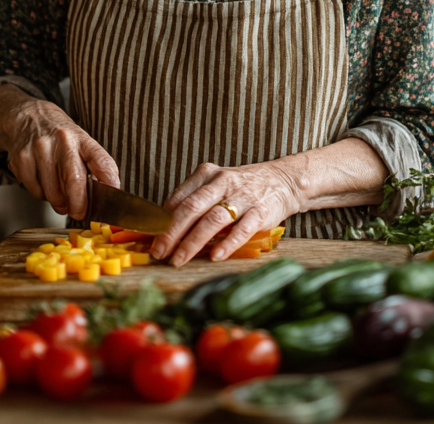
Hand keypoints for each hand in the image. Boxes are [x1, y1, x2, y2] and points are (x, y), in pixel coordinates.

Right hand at [0, 84, 119, 220]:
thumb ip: (93, 166)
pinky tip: (43, 183)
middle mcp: (61, 141)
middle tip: (79, 212)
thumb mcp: (81, 143)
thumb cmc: (59, 136)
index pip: (100, 159)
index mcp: (81, 138)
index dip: (109, 180)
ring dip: (59, 203)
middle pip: (74, 180)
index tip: (113, 194)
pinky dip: (41, 195)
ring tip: (60, 196)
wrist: (28, 117)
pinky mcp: (21, 159)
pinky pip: (35, 191)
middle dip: (78, 204)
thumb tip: (104, 195)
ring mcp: (39, 149)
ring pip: (52, 192)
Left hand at [150, 159, 305, 266]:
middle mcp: (223, 182)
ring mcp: (242, 196)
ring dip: (193, 242)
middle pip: (191, 208)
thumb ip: (193, 200)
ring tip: (179, 259)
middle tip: (159, 252)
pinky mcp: (261, 211)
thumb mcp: (216, 185)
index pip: (179, 197)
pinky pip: (242, 229)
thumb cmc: (242, 188)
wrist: (283, 180)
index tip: (150, 239)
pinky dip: (227, 243)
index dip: (162, 220)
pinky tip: (215, 256)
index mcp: (207, 174)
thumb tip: (164, 225)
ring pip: (213, 219)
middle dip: (172, 232)